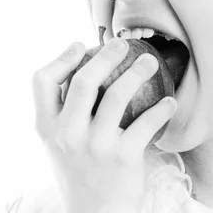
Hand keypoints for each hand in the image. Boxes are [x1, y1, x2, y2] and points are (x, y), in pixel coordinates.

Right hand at [32, 38, 177, 212]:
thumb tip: (85, 64)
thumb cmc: (79, 169)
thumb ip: (65, 109)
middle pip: (84, 81)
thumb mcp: (59, 141)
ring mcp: (95, 146)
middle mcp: (67, 134)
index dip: (62, 58)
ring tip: (150, 61)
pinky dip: (162, 109)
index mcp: (47, 126)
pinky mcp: (122, 157)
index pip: (42, 81)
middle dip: (106, 55)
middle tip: (122, 44)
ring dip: (137, 72)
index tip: (81, 46)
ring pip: (117, 96)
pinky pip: (146, 123)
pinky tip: (170, 101)